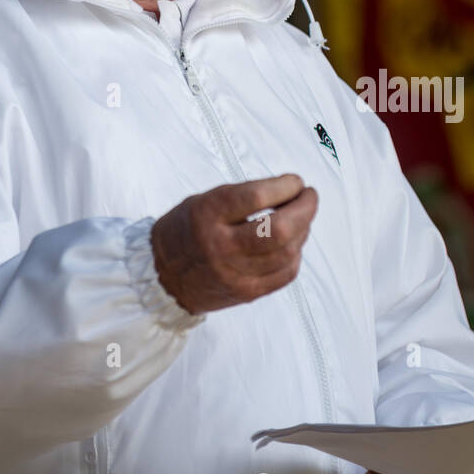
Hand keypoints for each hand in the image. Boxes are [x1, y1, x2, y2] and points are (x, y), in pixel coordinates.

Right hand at [150, 174, 316, 315]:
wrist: (163, 275)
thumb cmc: (187, 229)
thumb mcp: (205, 200)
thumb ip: (244, 197)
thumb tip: (290, 192)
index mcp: (208, 215)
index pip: (256, 197)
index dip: (285, 186)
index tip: (296, 181)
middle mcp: (222, 246)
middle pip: (280, 230)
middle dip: (304, 209)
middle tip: (310, 196)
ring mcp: (236, 274)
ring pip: (288, 252)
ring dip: (303, 230)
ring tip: (302, 217)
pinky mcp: (247, 292)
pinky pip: (285, 274)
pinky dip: (296, 254)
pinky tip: (293, 243)